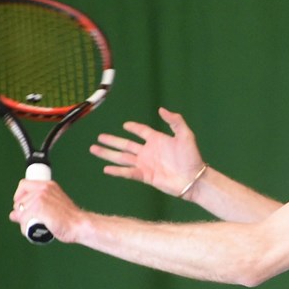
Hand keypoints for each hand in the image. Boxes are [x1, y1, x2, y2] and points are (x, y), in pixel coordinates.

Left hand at [10, 179, 82, 242]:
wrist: (79, 225)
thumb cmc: (69, 219)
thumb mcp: (53, 207)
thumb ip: (35, 207)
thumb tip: (13, 215)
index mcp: (48, 186)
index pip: (23, 185)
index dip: (19, 196)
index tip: (21, 206)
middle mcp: (43, 188)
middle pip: (19, 201)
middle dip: (21, 214)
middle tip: (31, 222)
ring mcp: (40, 197)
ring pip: (20, 212)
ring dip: (24, 223)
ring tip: (36, 228)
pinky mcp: (38, 208)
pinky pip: (23, 219)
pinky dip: (26, 228)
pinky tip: (34, 231)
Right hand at [90, 107, 205, 197]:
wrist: (193, 179)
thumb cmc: (192, 157)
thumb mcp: (186, 135)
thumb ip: (175, 120)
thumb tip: (161, 109)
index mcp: (157, 140)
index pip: (142, 131)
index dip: (134, 127)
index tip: (125, 125)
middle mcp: (148, 151)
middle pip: (125, 144)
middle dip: (112, 141)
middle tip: (99, 137)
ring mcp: (145, 164)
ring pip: (122, 157)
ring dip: (108, 154)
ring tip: (94, 149)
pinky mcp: (145, 176)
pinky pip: (128, 172)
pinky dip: (117, 171)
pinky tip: (106, 168)